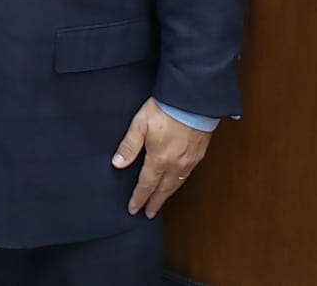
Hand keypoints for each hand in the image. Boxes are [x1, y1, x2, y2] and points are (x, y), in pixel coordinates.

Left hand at [111, 97, 211, 218]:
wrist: (193, 102)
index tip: (134, 209)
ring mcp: (189, 161)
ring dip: (167, 194)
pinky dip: (179, 183)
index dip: (139, 198)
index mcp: (159, 160)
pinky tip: (176, 182)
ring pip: (177, 184)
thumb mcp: (140, 125)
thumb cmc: (166, 110)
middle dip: (154, 203)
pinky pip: (187, 175)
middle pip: (163, 190)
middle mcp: (176, 165)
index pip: (146, 185)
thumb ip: (129, 146)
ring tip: (160, 201)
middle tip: (149, 213)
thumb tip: (117, 164)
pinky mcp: (199, 154)